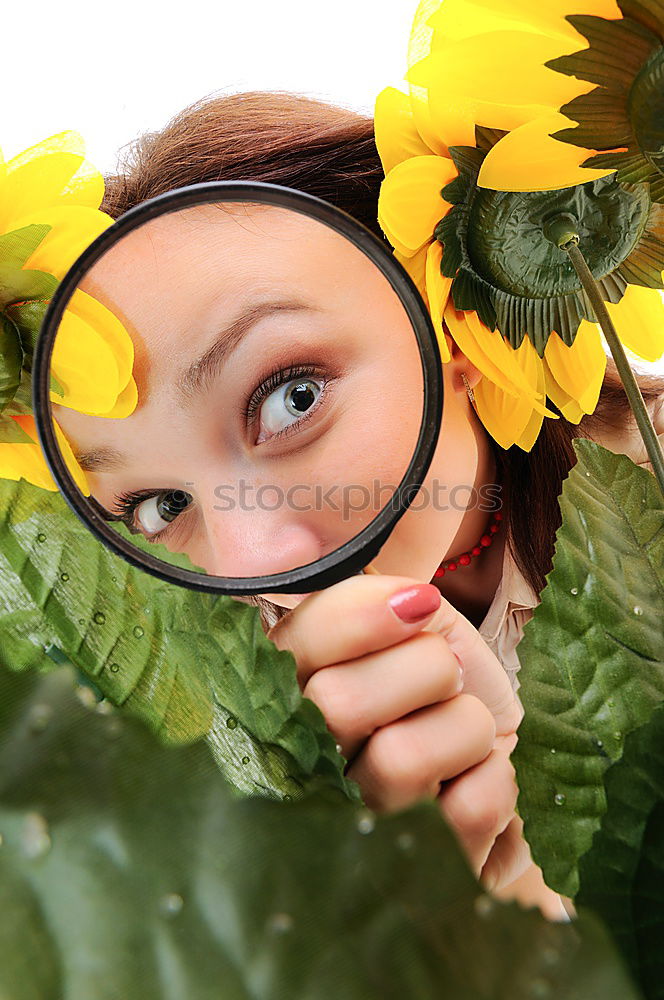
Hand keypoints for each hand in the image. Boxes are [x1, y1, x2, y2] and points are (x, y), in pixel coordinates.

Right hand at [268, 573, 527, 887]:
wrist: (480, 765)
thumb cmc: (432, 691)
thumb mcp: (404, 630)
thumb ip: (381, 603)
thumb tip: (412, 601)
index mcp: (283, 694)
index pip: (295, 646)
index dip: (357, 618)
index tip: (421, 605)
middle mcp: (297, 768)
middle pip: (339, 702)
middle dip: (426, 668)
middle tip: (448, 678)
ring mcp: (351, 828)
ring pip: (403, 758)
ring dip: (466, 725)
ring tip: (465, 733)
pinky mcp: (416, 867)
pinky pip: (470, 806)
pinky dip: (497, 776)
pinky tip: (478, 776)